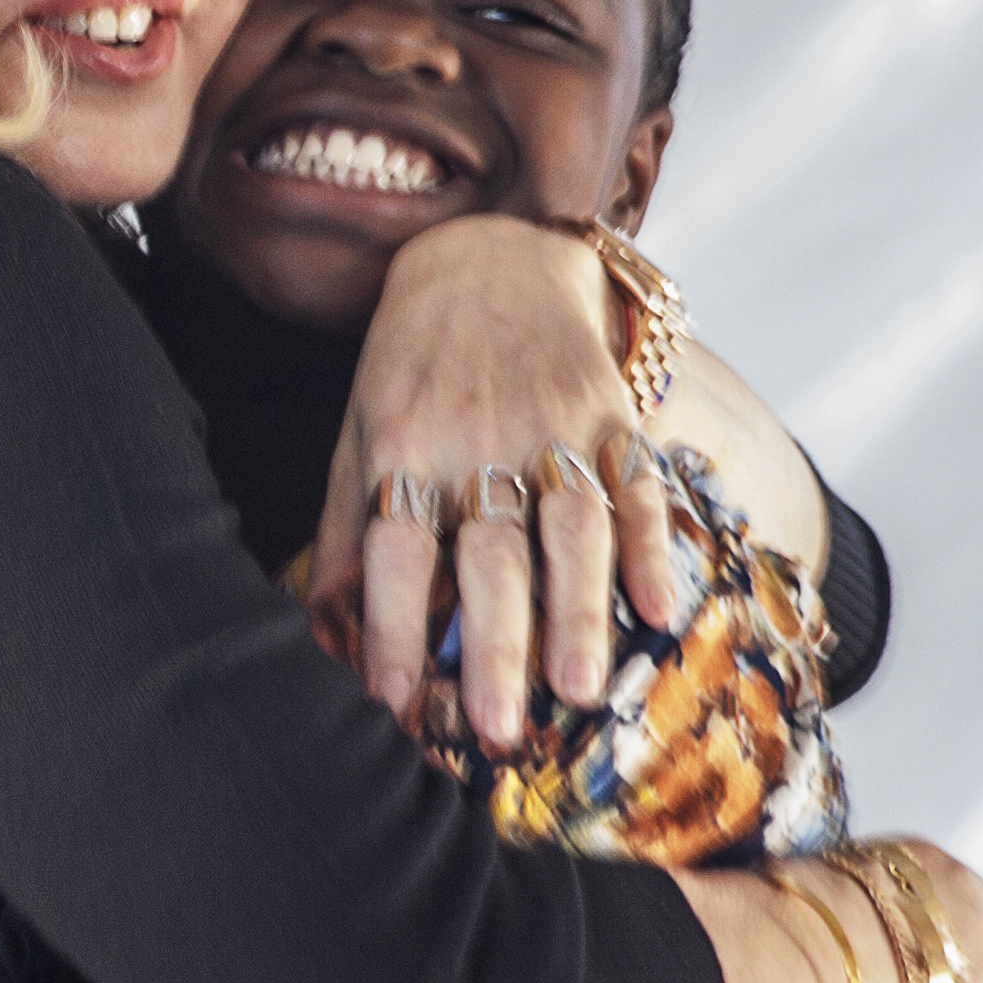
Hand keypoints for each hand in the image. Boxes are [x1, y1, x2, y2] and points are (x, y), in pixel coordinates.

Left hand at [309, 217, 675, 741]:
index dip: (391, 629)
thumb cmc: (410, 368)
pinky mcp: (611, 409)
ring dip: (579, 611)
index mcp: (402, 449)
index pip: (393, 552)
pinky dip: (653, 545)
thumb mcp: (358, 434)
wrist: (488, 254)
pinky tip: (660, 607)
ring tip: (581, 689)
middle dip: (494, 644)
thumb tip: (322, 637)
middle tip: (500, 729)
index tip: (394, 705)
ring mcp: (551, 424)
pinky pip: (639, 481)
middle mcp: (476, 440)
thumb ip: (347, 534)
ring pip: (571, 527)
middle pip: (488, 552)